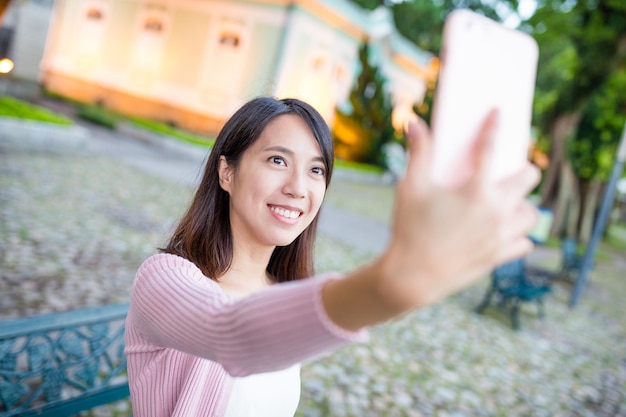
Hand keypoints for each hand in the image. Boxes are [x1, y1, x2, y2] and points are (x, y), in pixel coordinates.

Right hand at [378, 110, 539, 309]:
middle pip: (530, 179)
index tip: (499, 113)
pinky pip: (525, 243)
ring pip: (532, 214)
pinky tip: (505, 231)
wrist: (412, 277)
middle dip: (523, 171)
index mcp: (475, 190)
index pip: (490, 148)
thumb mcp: (410, 188)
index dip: (494, 126)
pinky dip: (519, 236)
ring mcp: (501, 236)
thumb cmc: (409, 229)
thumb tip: (413, 122)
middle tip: (507, 173)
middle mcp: (496, 211)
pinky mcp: (499, 257)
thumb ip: (418, 153)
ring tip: (506, 204)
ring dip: (523, 205)